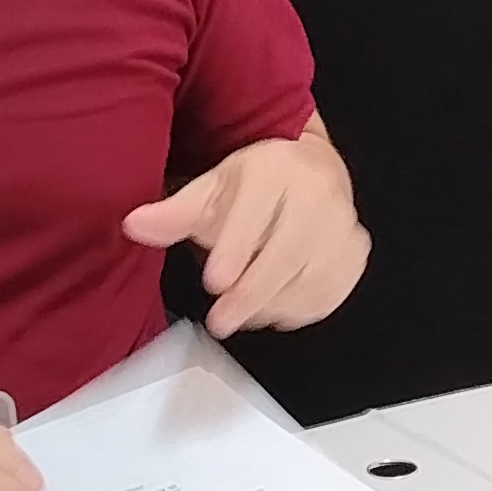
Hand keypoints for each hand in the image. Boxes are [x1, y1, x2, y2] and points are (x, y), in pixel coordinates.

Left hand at [123, 122, 369, 336]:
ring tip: (241, 314)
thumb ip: (175, 213)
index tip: (215, 281)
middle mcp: (318, 194)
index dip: (236, 250)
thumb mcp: (210, 189)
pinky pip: (331, 291)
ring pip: (311, 278)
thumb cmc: (257, 185)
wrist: (310, 172)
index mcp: (276, 170)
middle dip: (252, 292)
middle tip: (221, 320)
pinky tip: (274, 310)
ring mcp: (342, 225)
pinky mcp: (355, 251)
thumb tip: (136, 225)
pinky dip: (300, 308)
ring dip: (273, 305)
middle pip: (288, 252)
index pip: (257, 213)